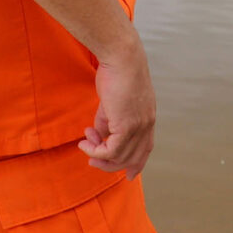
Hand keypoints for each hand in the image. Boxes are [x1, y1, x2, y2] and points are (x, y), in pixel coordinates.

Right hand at [81, 41, 157, 175]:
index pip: (146, 149)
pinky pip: (110, 150)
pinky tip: (84, 141)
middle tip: (91, 160)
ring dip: (98, 155)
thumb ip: (107, 121)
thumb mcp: (112, 102)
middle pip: (132, 159)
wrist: (121, 57)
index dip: (137, 164)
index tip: (130, 175)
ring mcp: (139, 127)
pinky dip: (95, 150)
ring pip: (119, 157)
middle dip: (110, 164)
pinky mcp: (127, 126)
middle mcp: (147, 125)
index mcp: (148, 118)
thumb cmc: (116, 72)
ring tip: (85, 143)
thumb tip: (99, 136)